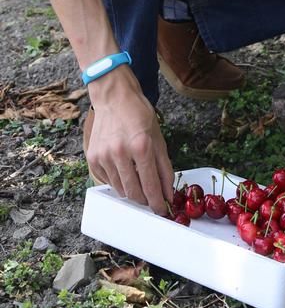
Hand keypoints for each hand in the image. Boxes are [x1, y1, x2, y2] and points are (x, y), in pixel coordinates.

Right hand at [87, 70, 173, 214]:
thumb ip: (163, 166)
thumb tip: (167, 191)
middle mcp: (120, 153)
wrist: (114, 97)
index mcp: (141, 146)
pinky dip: (118, 182)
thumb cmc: (138, 114)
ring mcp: (104, 156)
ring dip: (132, 191)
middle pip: (134, 192)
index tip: (162, 210)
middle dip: (145, 200)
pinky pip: (108, 181)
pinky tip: (124, 171)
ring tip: (139, 182)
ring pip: (120, 189)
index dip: (157, 202)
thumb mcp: (158, 136)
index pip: (150, 185)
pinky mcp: (93, 158)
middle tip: (152, 199)